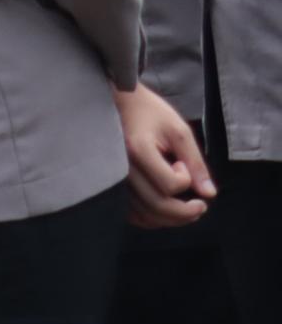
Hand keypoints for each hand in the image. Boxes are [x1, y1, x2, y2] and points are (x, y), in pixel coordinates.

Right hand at [119, 83, 212, 226]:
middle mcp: (122, 169)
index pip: (171, 184)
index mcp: (139, 150)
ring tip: (186, 210)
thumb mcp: (179, 131)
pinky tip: (164, 211)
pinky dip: (152, 219)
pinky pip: (132, 215)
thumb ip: (195, 162)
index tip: (182, 162)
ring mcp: (115, 180)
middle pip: (158, 205)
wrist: (118, 104)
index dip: (186, 178)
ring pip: (145, 216)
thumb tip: (209, 194)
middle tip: (201, 206)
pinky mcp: (113, 187)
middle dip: (186, 212)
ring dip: (171, 219)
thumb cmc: (150, 113)